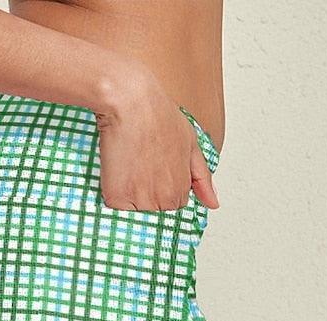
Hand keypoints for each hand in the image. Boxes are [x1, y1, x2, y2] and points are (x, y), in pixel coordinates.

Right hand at [94, 67, 218, 213]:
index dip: (161, 189)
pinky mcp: (117, 198)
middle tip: (140, 166)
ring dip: (129, 196)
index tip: (154, 173)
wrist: (132, 101)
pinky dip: (113, 195)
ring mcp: (140, 201)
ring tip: (129, 166)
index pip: (171, 207)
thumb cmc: (159, 116)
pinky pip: (114, 208)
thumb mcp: (190, 144)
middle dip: (146, 196)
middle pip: (153, 213)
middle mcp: (163, 201)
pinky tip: (117, 172)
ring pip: (134, 213)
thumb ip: (202, 178)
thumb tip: (213, 202)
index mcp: (180, 191)